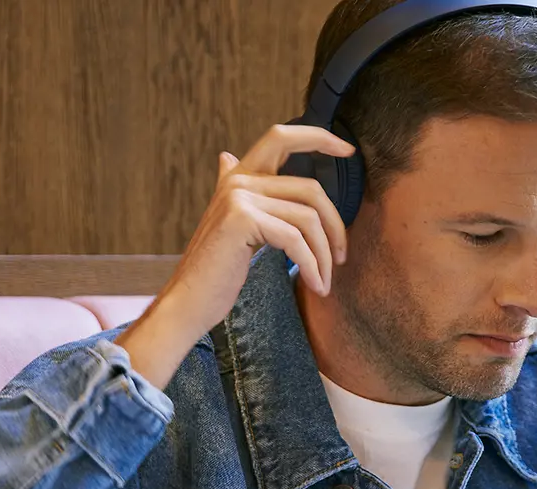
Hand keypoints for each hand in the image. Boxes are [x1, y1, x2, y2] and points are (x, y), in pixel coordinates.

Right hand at [118, 125, 353, 387]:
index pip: (281, 137)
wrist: (188, 302)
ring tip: (326, 280)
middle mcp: (237, 180)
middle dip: (335, 223)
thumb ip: (240, 194)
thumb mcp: (230, 224)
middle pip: (310, 188)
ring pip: (308, 218)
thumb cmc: (215, 272)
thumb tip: (226, 155)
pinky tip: (316, 286)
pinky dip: (312, 266)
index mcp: (237, 177)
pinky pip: (296, 240)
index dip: (318, 137)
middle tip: (341, 256)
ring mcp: (238, 197)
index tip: (348, 149)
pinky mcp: (242, 219)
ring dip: (324, 253)